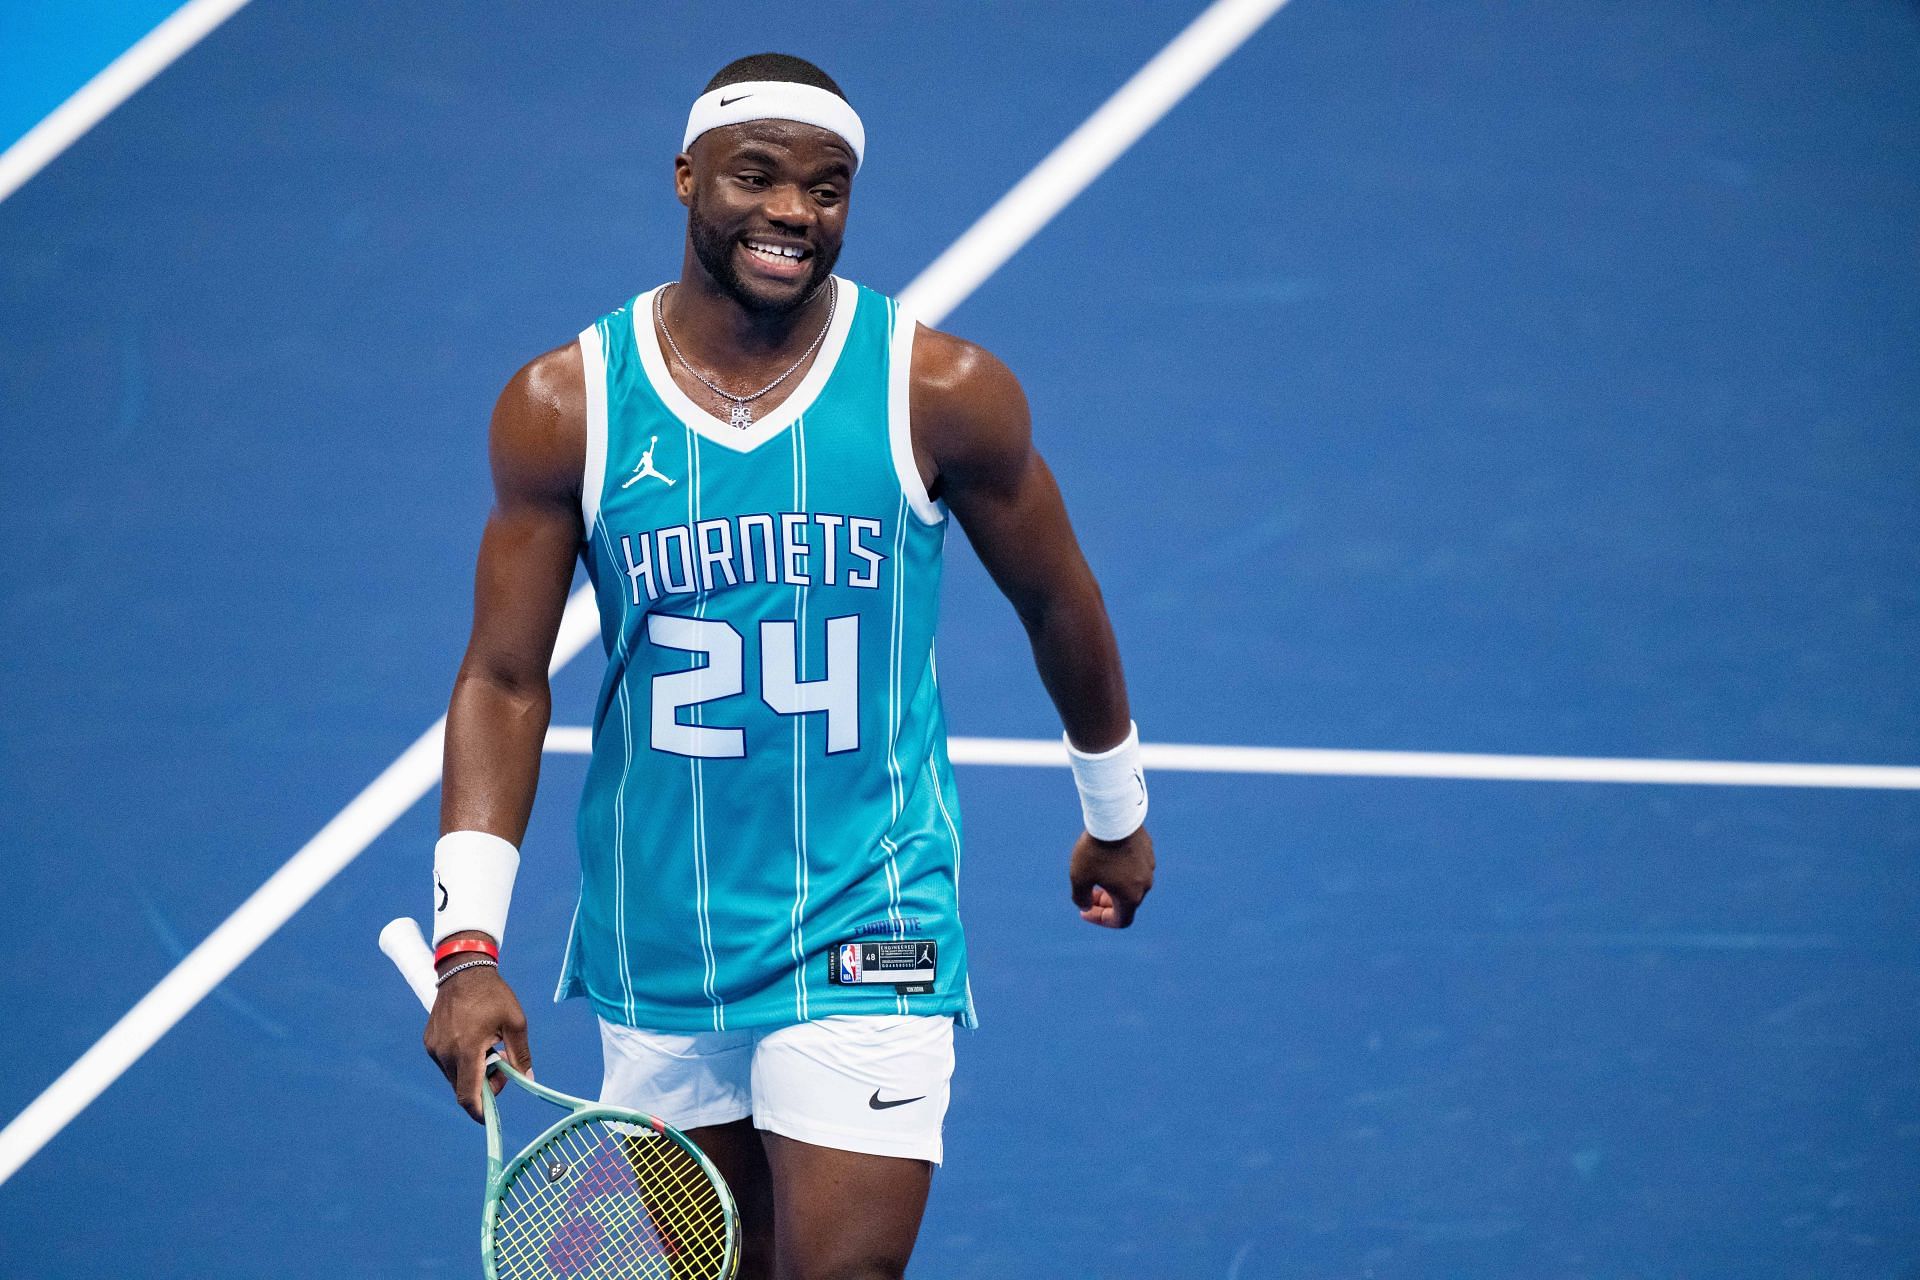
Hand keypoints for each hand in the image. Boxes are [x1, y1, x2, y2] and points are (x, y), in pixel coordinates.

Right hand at [424, 962, 531, 1121]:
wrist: (463, 970)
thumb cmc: (493, 995)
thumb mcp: (515, 1023)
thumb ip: (521, 1054)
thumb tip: (528, 1079)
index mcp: (467, 1050)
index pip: (467, 1095)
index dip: (478, 1112)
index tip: (489, 1119)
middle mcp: (445, 1053)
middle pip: (462, 1088)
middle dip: (483, 1086)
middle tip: (501, 1065)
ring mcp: (434, 1048)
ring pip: (453, 1077)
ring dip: (472, 1074)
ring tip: (489, 1049)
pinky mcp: (429, 1042)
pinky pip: (446, 1063)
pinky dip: (461, 1062)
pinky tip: (475, 1042)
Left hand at [1069, 826, 1153, 927]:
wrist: (1113, 817)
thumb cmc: (1095, 851)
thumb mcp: (1079, 877)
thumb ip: (1081, 898)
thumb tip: (1086, 906)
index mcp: (1131, 897)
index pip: (1120, 921)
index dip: (1101, 919)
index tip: (1085, 911)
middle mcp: (1145, 885)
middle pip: (1126, 903)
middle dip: (1106, 902)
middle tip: (1088, 893)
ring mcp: (1149, 866)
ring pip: (1132, 884)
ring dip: (1114, 885)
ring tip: (1096, 874)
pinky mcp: (1148, 849)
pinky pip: (1135, 866)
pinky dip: (1122, 869)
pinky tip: (1107, 856)